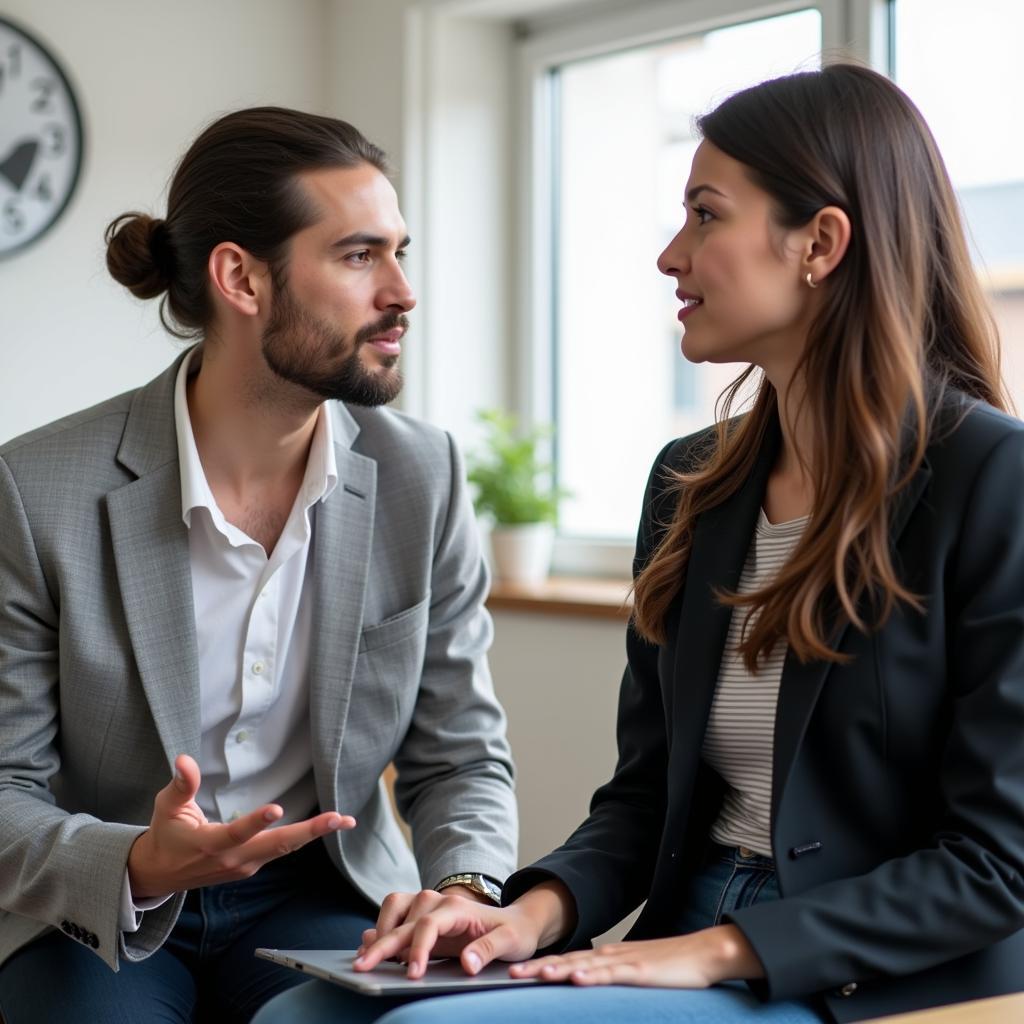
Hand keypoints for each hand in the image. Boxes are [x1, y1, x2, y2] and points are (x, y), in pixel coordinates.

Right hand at [127, 754, 355, 898]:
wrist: (160, 874)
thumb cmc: (165, 834)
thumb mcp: (166, 807)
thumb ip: (181, 785)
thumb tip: (184, 759)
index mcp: (209, 845)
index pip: (236, 834)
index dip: (256, 822)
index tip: (277, 808)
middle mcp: (232, 859)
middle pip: (275, 846)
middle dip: (308, 832)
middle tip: (338, 819)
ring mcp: (245, 866)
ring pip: (283, 849)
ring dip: (313, 834)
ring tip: (345, 820)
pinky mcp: (251, 865)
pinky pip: (280, 850)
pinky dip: (303, 837)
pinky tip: (327, 825)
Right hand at [355, 880, 573, 979]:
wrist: (516, 921)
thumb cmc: (513, 932)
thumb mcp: (509, 941)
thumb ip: (488, 950)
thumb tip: (467, 965)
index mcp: (458, 908)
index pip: (429, 924)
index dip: (418, 949)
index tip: (413, 975)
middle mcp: (438, 902)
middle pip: (403, 920)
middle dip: (381, 943)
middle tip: (363, 967)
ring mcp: (427, 908)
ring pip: (393, 909)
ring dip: (378, 933)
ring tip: (364, 958)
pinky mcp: (422, 918)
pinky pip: (395, 917)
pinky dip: (380, 931)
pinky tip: (369, 946)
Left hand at [509, 926, 764, 987]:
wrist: (704, 953)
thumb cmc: (671, 968)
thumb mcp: (634, 974)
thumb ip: (612, 979)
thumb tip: (589, 987)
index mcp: (607, 957)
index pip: (567, 961)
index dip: (540, 966)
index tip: (514, 972)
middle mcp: (610, 956)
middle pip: (568, 961)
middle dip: (538, 968)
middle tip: (509, 973)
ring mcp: (625, 961)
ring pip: (585, 965)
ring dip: (558, 970)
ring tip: (534, 975)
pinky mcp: (641, 971)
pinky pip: (613, 974)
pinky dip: (594, 975)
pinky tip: (578, 978)